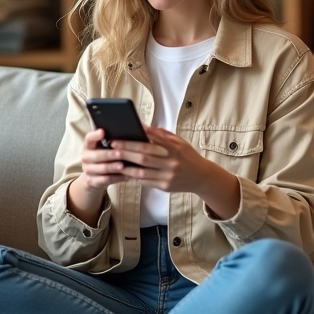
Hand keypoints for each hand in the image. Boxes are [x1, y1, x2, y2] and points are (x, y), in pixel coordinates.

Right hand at [66, 128, 126, 224]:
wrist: (95, 179)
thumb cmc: (105, 160)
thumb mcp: (105, 150)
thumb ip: (113, 143)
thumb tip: (130, 133)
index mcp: (89, 146)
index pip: (89, 138)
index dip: (95, 135)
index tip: (103, 132)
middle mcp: (86, 157)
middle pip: (96, 155)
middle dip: (109, 154)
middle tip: (120, 153)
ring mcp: (88, 170)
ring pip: (102, 168)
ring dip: (113, 167)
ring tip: (124, 165)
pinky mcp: (92, 181)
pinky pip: (105, 179)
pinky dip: (117, 178)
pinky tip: (126, 176)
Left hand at [113, 126, 240, 219]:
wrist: (201, 177)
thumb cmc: (187, 156)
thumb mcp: (179, 142)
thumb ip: (162, 135)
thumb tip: (144, 127)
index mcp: (175, 148)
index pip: (153, 141)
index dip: (136, 138)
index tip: (122, 134)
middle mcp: (171, 162)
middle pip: (144, 157)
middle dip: (126, 151)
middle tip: (112, 146)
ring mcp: (168, 176)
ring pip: (143, 172)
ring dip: (127, 166)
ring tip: (114, 161)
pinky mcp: (165, 187)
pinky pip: (146, 182)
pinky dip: (134, 177)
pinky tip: (124, 172)